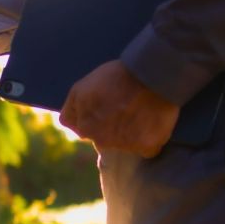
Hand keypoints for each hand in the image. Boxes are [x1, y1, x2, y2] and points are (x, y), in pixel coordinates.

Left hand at [60, 60, 179, 157]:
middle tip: (125, 108)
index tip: (107, 107)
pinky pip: (148, 149)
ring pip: (126, 145)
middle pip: (105, 139)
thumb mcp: (80, 89)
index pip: (85, 131)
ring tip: (141, 111)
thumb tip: (74, 131)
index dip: (96, 118)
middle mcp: (102, 141)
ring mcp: (125, 145)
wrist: (148, 75)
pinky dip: (150, 139)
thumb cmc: (114, 78)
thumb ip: (71, 112)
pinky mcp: (147, 146)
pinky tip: (153, 122)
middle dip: (112, 128)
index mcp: (85, 128)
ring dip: (131, 134)